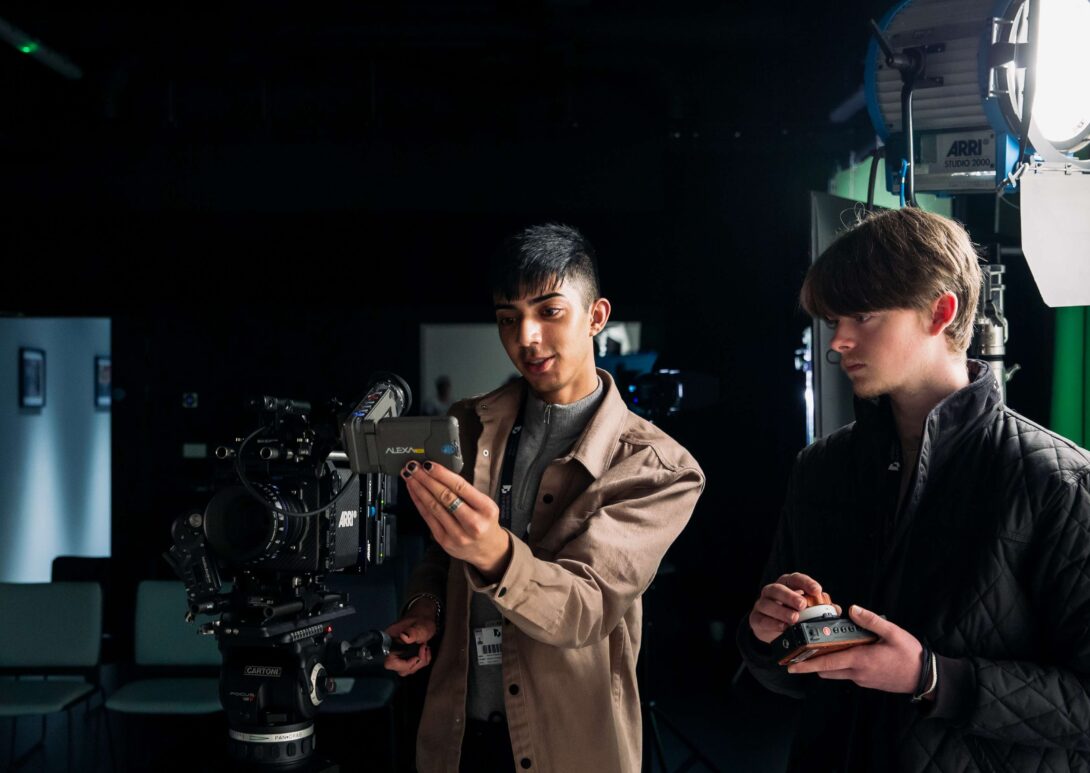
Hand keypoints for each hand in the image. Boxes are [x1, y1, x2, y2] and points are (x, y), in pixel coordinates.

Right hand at [382, 602, 436, 676]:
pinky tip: (425, 650)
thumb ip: (413, 631)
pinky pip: (412, 667)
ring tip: (425, 648)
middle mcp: (392, 650)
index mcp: (390, 641)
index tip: (417, 655)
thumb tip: (404, 636)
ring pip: (407, 670)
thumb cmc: (421, 619)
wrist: (424, 617)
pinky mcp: (405, 657)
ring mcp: (399, 654)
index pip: (389, 662)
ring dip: (420, 662)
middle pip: (399, 669)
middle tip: (424, 648)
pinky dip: (422, 661)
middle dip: (415, 663)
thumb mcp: (420, 625)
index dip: (404, 663)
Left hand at [401, 460, 511, 579]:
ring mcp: (458, 534)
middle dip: (426, 479)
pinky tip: (414, 492)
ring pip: (434, 507)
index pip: (461, 487)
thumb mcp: (484, 504)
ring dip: (419, 489)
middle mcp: (473, 523)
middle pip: (445, 496)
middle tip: (414, 467)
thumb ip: (466, 491)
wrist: (487, 549)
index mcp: (486, 509)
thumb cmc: (484, 521)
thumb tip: (439, 472)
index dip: (442, 474)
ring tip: (410, 477)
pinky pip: (428, 518)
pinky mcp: (445, 541)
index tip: (429, 464)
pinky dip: (419, 502)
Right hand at [749, 572, 829, 643]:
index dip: (805, 582)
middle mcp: (772, 591)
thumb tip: (836, 609)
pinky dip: (773, 623)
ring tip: (794, 619)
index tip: (817, 590)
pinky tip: (783, 628)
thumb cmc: (791, 614)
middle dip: (790, 596)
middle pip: (778, 588)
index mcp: (786, 585)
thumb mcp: (806, 610)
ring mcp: (762, 604)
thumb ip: (820, 608)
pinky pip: (762, 619)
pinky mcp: (755, 618)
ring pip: (768, 603)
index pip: (794, 579)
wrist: (771, 629)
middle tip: (802, 604)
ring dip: (782, 611)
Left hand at [786, 605, 923, 694]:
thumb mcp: (892, 632)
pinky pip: (848, 673)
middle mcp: (857, 673)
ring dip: (827, 662)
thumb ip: (871, 620)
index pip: (826, 663)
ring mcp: (862, 679)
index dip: (806, 664)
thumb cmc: (909, 654)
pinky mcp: (868, 682)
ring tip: (823, 645)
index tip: (791, 665)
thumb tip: (852, 609)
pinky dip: (841, 663)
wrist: (925, 677)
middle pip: (826, 669)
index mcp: (860, 660)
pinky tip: (846, 650)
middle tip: (802, 648)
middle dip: (812, 661)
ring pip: (836, 672)